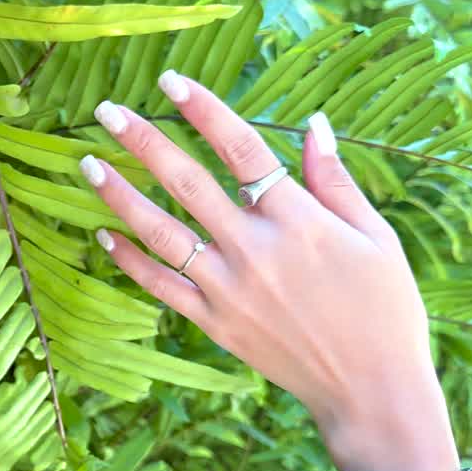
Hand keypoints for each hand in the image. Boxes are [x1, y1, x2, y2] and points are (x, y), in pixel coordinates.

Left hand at [81, 71, 459, 470]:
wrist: (369, 388)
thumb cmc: (383, 308)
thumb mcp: (374, 237)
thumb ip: (335, 180)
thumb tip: (313, 124)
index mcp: (299, 221)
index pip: (243, 151)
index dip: (205, 112)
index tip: (171, 82)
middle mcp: (255, 250)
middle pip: (188, 184)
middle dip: (144, 143)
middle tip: (107, 112)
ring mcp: (228, 289)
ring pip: (161, 234)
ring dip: (120, 197)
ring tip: (87, 164)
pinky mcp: (213, 323)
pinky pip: (161, 286)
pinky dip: (129, 261)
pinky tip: (103, 234)